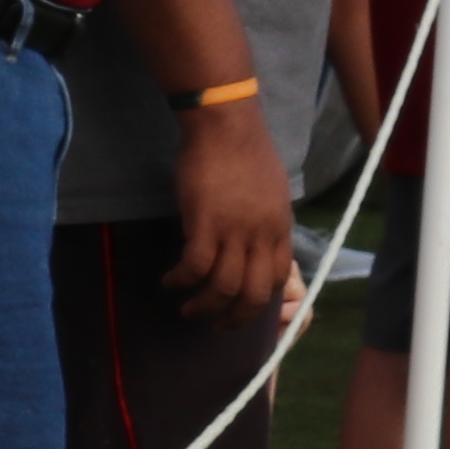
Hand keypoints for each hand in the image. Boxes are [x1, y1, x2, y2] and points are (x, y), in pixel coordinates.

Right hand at [161, 92, 296, 323]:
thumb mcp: (271, 189)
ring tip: (187, 310)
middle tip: (216, 325)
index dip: (260, 299)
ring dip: (204, 306)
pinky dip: (181, 281)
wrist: (225, 123)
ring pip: (223, 287)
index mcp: (280, 226)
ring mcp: (234, 231)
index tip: (241, 306)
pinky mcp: (205, 223)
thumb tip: (253, 239)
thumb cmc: (244, 148)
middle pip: (254, 294)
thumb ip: (266, 218)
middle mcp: (261, 235)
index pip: (278, 278)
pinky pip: (194, 268)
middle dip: (235, 318)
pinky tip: (170, 281)